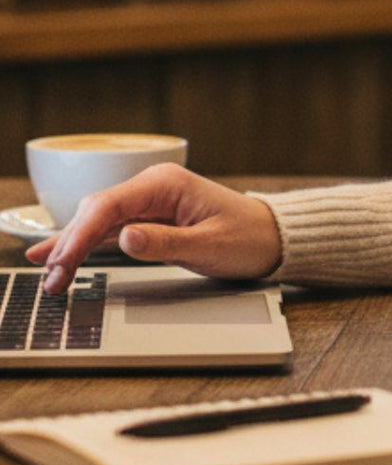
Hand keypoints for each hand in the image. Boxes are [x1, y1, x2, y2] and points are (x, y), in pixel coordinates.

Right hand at [24, 164, 282, 294]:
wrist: (271, 238)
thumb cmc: (246, 238)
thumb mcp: (207, 246)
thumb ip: (164, 242)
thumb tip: (125, 238)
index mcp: (165, 185)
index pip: (109, 205)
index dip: (80, 234)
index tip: (62, 261)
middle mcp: (153, 188)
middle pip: (97, 211)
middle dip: (70, 243)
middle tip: (49, 279)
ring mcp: (150, 203)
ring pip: (99, 221)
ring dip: (73, 246)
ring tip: (46, 273)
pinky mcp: (151, 220)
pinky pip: (111, 230)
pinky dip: (87, 245)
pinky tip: (61, 255)